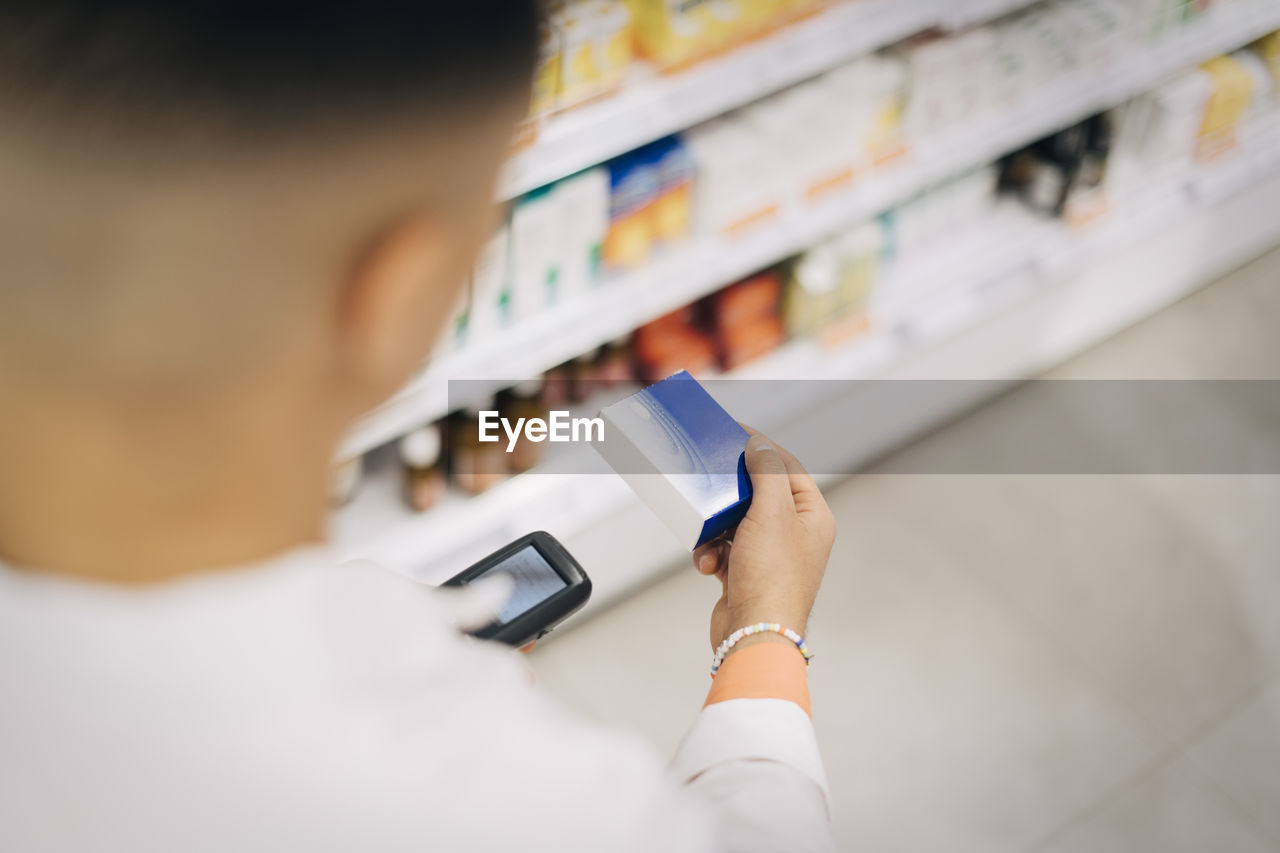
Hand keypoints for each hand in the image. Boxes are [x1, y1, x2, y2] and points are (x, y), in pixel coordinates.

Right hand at [693, 427, 834, 655]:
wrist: (754, 635)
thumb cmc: (772, 577)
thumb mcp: (771, 513)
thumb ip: (767, 472)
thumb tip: (759, 445)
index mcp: (814, 518)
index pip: (788, 468)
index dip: (762, 448)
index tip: (735, 432)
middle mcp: (796, 536)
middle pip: (758, 494)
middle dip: (731, 493)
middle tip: (712, 476)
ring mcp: (771, 556)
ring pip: (735, 522)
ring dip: (716, 529)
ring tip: (711, 540)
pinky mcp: (747, 574)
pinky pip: (723, 549)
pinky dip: (712, 554)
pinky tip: (710, 566)